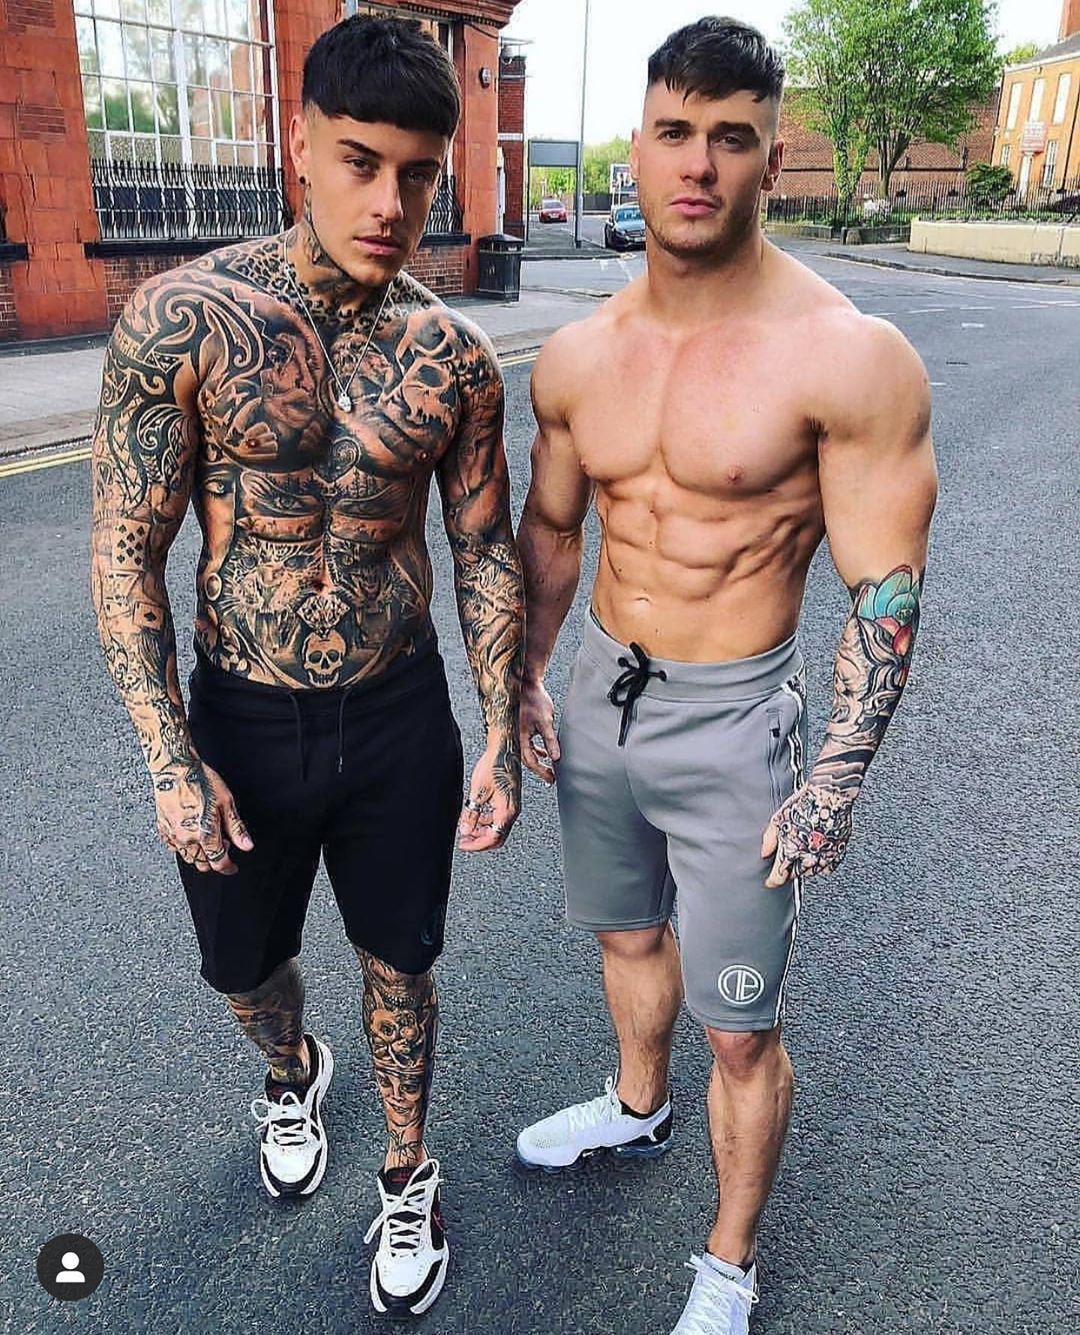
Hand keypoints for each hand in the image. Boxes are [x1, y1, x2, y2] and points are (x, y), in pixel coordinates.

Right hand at [153, 758, 252, 874]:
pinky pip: (173, 847)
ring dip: (200, 854)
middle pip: (202, 864)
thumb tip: (246, 845)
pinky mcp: (162, 828)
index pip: (218, 862)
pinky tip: (191, 834)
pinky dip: (183, 846)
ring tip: (208, 836)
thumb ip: (236, 828)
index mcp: (205, 833)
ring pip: (188, 858)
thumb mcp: (227, 802)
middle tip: (223, 844)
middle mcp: (187, 838)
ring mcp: (172, 835)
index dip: (228, 867)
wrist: (175, 768)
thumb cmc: (201, 780)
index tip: (233, 867)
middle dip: (215, 860)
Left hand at [457, 738, 520, 851]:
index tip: (464, 844)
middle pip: (498, 836)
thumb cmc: (495, 764)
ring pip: (498, 828)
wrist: (505, 749)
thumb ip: (471, 813)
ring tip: (468, 827)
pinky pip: (499, 817)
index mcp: (507, 811)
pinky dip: (487, 821)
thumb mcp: (477, 791)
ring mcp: (513, 805)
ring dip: (482, 830)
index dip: (477, 845)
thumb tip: (465, 829)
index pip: (493, 838)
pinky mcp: (510, 799)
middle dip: (480, 840)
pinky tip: (477, 816)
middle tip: (465, 839)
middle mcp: (513, 810)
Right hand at [519, 678, 558, 783]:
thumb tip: (556, 757)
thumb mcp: (546, 722)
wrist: (526, 685)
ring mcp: (517, 733)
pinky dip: (536, 750)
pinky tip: (544, 752)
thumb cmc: (534, 700)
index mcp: (520, 737)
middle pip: (527, 760)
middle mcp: (516, 737)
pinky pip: (527, 744)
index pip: (530, 761)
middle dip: (539, 769)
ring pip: (527, 753)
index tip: (552, 778)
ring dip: (538, 760)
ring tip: (549, 768)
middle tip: (551, 777)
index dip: (541, 771)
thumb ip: (550, 740)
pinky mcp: (520, 728)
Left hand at [761, 781, 855, 886]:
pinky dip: (821, 865)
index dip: (772, 881)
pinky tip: (817, 854)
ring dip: (804, 867)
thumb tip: (764, 853)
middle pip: (795, 875)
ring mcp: (824, 857)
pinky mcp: (837, 853)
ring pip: (811, 872)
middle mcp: (808, 858)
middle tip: (787, 861)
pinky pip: (828, 868)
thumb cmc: (804, 804)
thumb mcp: (778, 819)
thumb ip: (769, 839)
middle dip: (788, 871)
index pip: (779, 877)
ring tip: (802, 854)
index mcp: (790, 851)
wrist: (829, 797)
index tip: (770, 881)